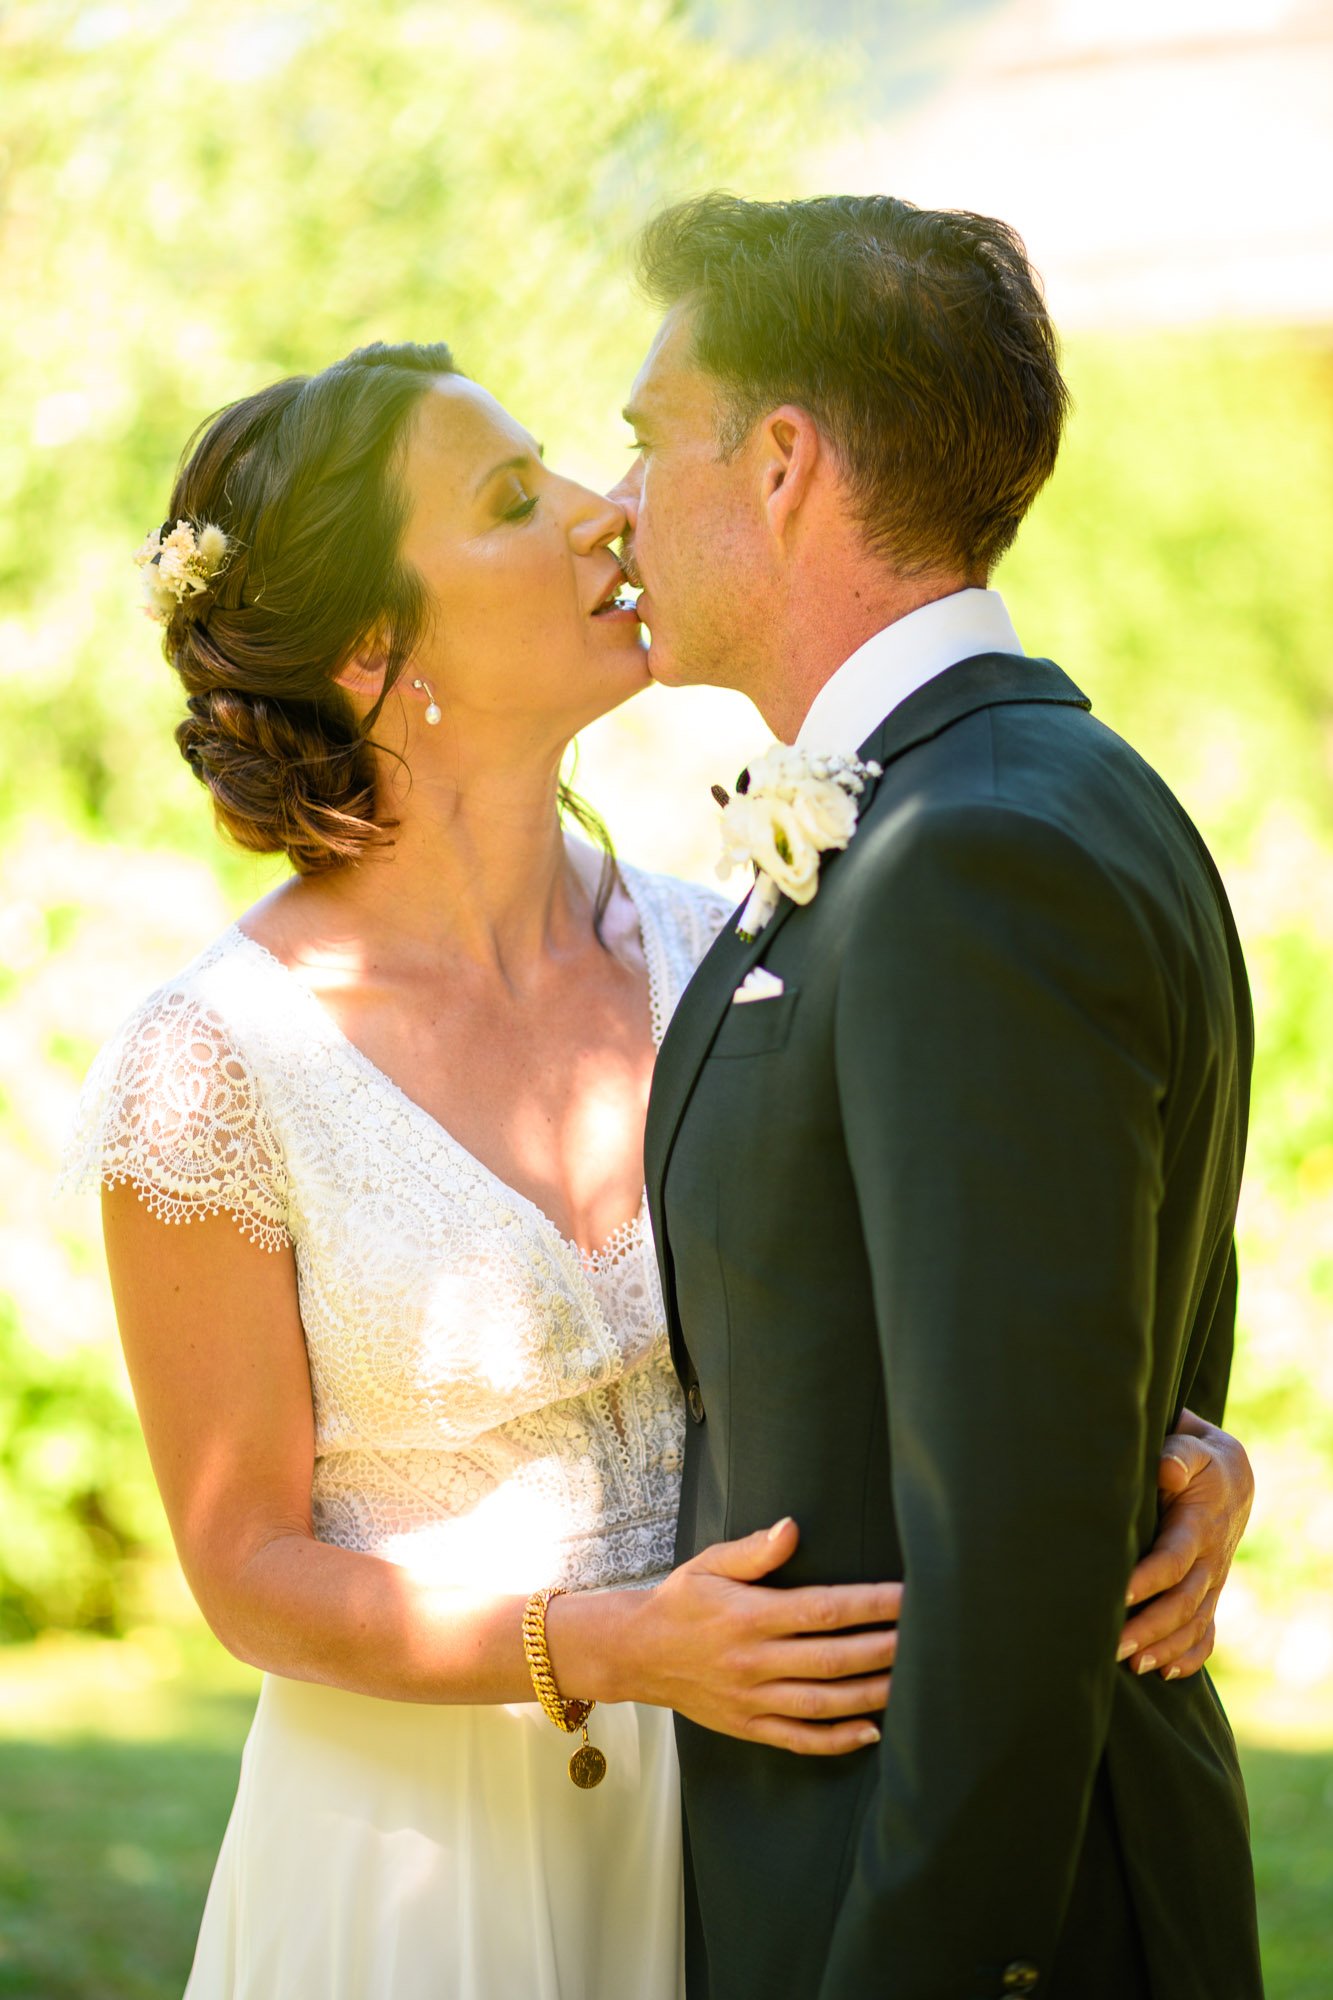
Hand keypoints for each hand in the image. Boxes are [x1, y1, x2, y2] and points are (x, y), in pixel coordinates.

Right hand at [630, 1517, 900, 1754]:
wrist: (635, 1653)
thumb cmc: (680, 1602)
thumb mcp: (709, 1565)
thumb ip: (754, 1551)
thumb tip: (792, 1528)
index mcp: (749, 1616)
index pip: (822, 1610)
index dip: (869, 1605)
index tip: (908, 1597)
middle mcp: (754, 1661)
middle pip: (832, 1659)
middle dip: (884, 1649)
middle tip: (928, 1639)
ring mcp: (751, 1700)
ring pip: (823, 1703)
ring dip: (871, 1695)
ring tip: (912, 1683)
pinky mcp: (748, 1727)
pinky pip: (799, 1740)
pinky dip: (837, 1740)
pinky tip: (871, 1731)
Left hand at [1118, 1413, 1253, 1681]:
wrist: (1232, 1475)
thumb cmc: (1197, 1456)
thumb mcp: (1192, 1445)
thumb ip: (1178, 1453)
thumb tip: (1165, 1470)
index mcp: (1199, 1525)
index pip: (1174, 1561)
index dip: (1148, 1580)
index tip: (1118, 1595)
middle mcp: (1209, 1560)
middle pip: (1182, 1603)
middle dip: (1149, 1627)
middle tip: (1111, 1647)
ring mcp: (1212, 1580)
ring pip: (1193, 1623)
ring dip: (1165, 1647)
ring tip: (1132, 1666)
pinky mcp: (1210, 1591)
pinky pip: (1208, 1632)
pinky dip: (1191, 1656)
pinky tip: (1166, 1673)